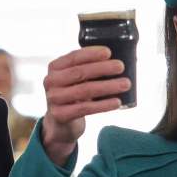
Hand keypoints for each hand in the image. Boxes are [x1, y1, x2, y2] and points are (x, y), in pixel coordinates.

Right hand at [41, 46, 128, 165]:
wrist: (60, 123)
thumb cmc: (73, 96)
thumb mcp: (75, 79)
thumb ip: (88, 68)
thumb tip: (116, 61)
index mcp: (55, 68)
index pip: (73, 57)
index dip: (91, 54)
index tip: (108, 52)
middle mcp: (51, 81)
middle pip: (79, 73)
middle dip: (102, 68)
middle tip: (121, 67)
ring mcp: (53, 99)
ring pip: (84, 90)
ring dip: (108, 86)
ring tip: (125, 84)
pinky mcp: (60, 114)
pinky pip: (85, 108)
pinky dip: (103, 105)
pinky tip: (117, 102)